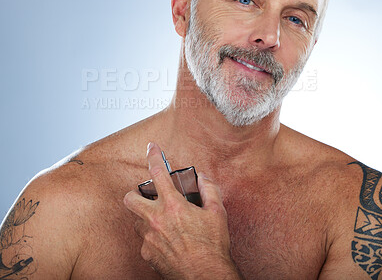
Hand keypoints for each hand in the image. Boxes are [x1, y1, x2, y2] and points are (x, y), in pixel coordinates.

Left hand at [124, 142, 241, 279]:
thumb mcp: (217, 213)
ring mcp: (148, 239)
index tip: (152, 147)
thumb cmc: (212, 246)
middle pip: (130, 199)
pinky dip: (153, 238)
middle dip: (135, 195)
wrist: (206, 277)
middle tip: (148, 198)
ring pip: (136, 221)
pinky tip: (167, 242)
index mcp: (172, 205)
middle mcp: (155, 220)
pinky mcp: (147, 254)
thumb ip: (209, 190)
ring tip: (163, 223)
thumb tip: (202, 178)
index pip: (158, 172)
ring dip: (146, 218)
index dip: (154, 156)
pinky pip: (144, 241)